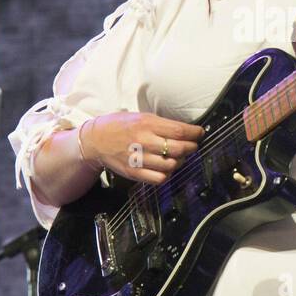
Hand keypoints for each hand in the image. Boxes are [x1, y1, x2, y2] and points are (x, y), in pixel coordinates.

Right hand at [83, 112, 203, 184]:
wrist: (95, 140)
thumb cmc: (121, 126)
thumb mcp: (141, 117)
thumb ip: (162, 124)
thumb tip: (186, 131)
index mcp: (146, 124)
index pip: (179, 131)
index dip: (195, 134)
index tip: (200, 133)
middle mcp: (143, 141)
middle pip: (178, 149)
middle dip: (191, 148)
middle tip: (192, 146)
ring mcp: (138, 158)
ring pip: (171, 165)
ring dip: (180, 161)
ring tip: (178, 157)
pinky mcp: (133, 172)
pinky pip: (159, 178)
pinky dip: (167, 174)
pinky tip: (166, 168)